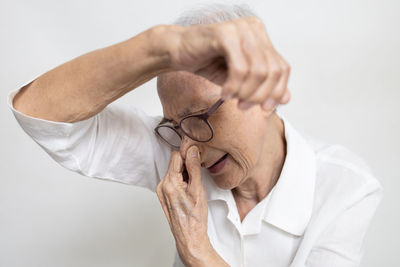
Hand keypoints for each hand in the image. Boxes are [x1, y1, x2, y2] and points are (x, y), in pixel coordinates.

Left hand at [156, 146, 222, 265]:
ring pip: (174, 171)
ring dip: (185, 174)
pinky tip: (189, 191)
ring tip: (193, 186)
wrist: (190, 237)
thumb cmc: (195, 217)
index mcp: (169, 182)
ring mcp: (162, 191)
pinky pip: (173, 180)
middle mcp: (162, 185)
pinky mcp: (164, 195)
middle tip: (197, 177)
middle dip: (187, 166)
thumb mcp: (198, 188)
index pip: (176, 155)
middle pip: (175, 163)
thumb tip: (192, 150)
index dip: (189, 155)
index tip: (198, 161)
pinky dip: (181, 181)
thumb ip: (194, 167)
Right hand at [165, 16, 290, 110]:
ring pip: (258, 71)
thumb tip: (287, 99)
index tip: (265, 109)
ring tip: (233, 99)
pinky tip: (224, 93)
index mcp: (261, 37)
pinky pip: (240, 68)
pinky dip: (234, 86)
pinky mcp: (225, 34)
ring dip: (245, 92)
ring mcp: (240, 29)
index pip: (282, 68)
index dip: (277, 92)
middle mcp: (254, 29)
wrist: (177, 52)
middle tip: (244, 107)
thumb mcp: (240, 80)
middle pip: (272, 71)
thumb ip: (263, 86)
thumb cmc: (207, 63)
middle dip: (260, 95)